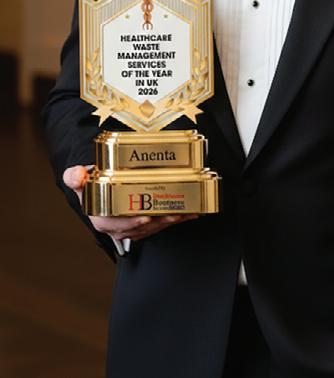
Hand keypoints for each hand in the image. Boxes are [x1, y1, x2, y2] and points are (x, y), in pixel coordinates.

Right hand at [63, 165, 197, 240]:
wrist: (99, 187)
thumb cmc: (90, 185)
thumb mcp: (78, 180)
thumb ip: (74, 177)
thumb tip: (78, 175)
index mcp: (103, 220)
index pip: (118, 226)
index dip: (133, 223)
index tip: (146, 216)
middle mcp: (118, 228)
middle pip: (141, 227)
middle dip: (159, 222)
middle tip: (174, 213)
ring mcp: (133, 227)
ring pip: (154, 227)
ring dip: (170, 221)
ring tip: (185, 213)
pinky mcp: (145, 225)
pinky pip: (161, 224)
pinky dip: (176, 219)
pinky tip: (190, 213)